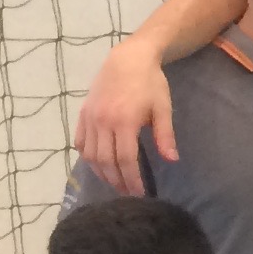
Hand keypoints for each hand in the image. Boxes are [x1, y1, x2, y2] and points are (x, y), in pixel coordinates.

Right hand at [78, 40, 177, 189]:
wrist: (127, 59)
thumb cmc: (151, 83)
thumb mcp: (162, 108)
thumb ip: (165, 135)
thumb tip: (172, 160)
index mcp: (124, 122)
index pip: (125, 160)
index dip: (131, 179)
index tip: (140, 193)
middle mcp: (102, 122)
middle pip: (105, 161)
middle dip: (116, 181)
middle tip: (127, 194)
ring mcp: (89, 118)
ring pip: (90, 154)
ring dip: (101, 172)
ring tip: (113, 183)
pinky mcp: (83, 114)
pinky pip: (80, 141)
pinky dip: (86, 156)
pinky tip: (96, 165)